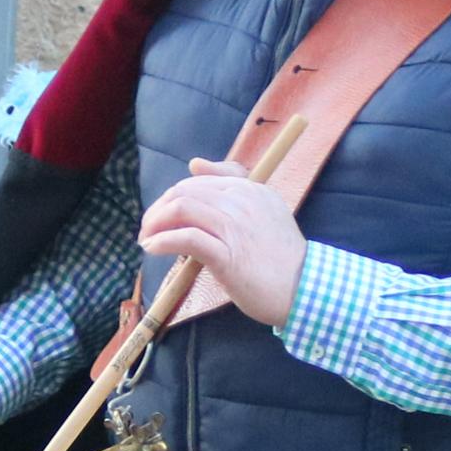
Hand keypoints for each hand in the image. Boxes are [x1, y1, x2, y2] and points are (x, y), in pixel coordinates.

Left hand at [139, 156, 306, 326]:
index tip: (161, 217)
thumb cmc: (280, 257)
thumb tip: (194, 162)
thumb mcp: (262, 210)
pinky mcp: (228, 255)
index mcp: (250, 189)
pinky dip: (163, 241)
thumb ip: (232, 184)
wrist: (303, 288)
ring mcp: (235, 227)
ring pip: (182, 209)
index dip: (172, 197)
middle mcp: (241, 202)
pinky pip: (187, 238)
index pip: (197, 182)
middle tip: (147, 230)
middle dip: (158, 210)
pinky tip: (153, 249)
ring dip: (155, 225)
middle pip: (184, 193)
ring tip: (147, 240)